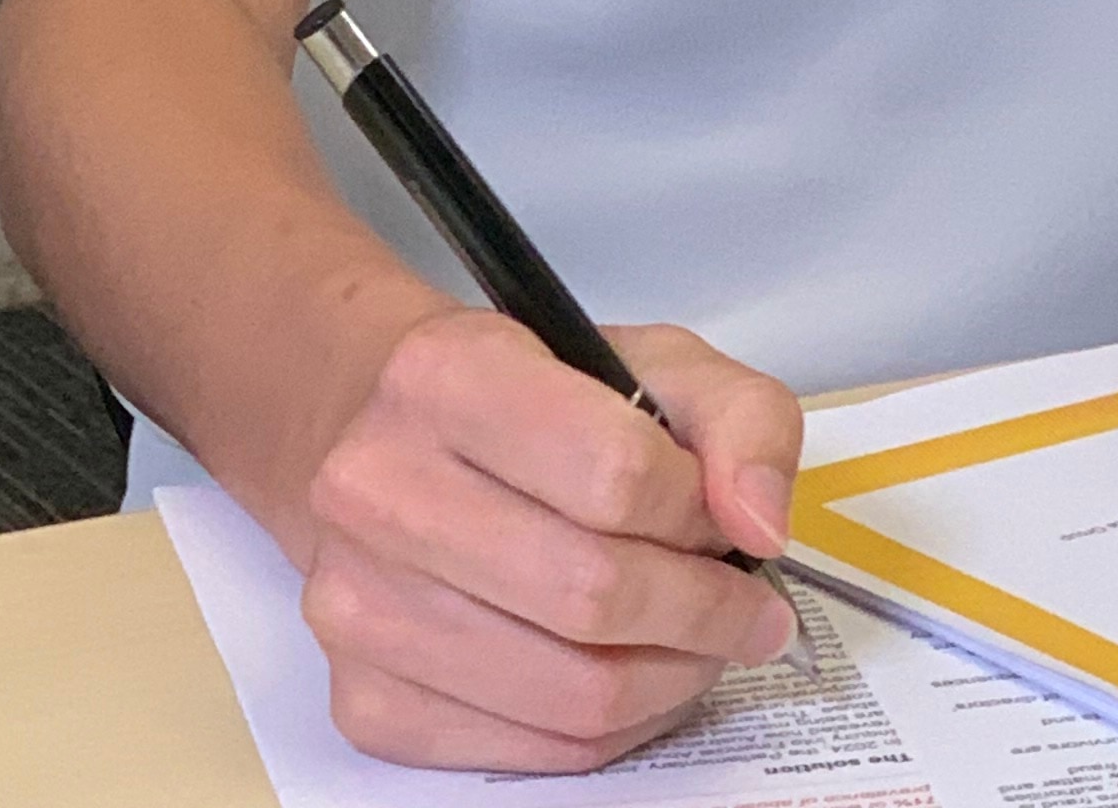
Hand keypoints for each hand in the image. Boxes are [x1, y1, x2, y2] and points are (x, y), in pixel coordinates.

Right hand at [299, 310, 803, 769]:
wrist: (387, 440)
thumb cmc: (529, 401)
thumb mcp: (652, 364)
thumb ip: (741, 419)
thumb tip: (760, 523)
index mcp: (445, 377)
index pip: (613, 473)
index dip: (699, 513)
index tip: (726, 525)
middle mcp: (377, 488)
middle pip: (592, 595)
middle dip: (704, 614)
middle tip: (744, 609)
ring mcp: (357, 603)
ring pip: (570, 695)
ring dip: (670, 681)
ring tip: (698, 644)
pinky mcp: (362, 698)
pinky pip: (529, 753)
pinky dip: (611, 732)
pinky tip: (631, 678)